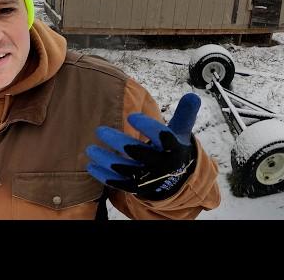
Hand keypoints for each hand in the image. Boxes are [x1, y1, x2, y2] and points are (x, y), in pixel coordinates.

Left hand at [85, 93, 199, 200]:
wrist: (177, 179)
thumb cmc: (174, 148)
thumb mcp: (181, 132)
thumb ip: (185, 114)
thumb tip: (193, 95)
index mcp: (173, 148)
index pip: (162, 137)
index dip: (148, 127)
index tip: (132, 116)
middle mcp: (161, 164)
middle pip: (139, 153)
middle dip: (119, 143)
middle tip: (100, 130)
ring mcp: (149, 178)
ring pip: (126, 169)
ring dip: (106, 160)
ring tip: (90, 149)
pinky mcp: (138, 187)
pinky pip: (121, 183)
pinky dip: (105, 176)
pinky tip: (91, 166)